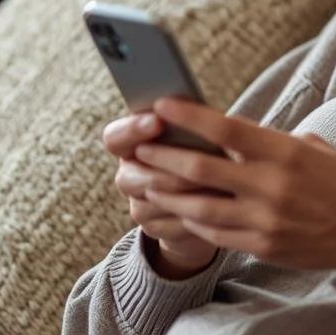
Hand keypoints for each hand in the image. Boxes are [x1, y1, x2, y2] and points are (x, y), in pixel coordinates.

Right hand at [102, 113, 217, 277]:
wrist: (205, 198)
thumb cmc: (199, 152)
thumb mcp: (192, 133)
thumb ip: (186, 120)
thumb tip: (191, 104)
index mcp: (130, 145)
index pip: (114, 138)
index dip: (132, 130)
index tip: (158, 120)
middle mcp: (127, 176)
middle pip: (133, 177)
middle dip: (169, 171)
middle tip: (201, 165)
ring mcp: (139, 206)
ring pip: (157, 203)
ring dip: (189, 195)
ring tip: (221, 186)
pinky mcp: (155, 229)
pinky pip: (173, 224)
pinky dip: (198, 216)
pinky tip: (221, 208)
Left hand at [132, 98, 335, 269]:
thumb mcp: (318, 149)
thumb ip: (275, 141)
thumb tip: (237, 133)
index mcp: (286, 153)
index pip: (226, 129)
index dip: (189, 117)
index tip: (162, 105)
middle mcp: (272, 185)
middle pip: (201, 168)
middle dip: (165, 156)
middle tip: (140, 148)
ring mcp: (265, 219)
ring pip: (200, 206)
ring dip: (169, 193)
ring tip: (148, 181)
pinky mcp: (263, 246)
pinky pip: (216, 233)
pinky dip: (193, 220)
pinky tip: (178, 211)